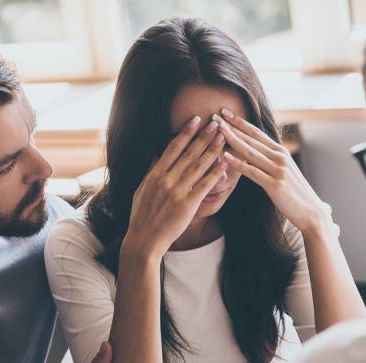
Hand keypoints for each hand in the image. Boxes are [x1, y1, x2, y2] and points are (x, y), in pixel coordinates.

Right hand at [122, 116, 228, 260]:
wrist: (144, 240)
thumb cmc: (141, 217)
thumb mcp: (140, 191)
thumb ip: (150, 173)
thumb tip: (155, 156)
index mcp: (155, 175)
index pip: (173, 148)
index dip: (186, 132)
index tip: (196, 120)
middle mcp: (166, 180)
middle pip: (189, 153)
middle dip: (204, 136)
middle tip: (216, 122)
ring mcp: (178, 192)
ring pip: (199, 166)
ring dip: (213, 149)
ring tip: (224, 137)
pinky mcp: (188, 204)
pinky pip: (205, 185)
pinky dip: (216, 172)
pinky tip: (225, 162)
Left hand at [215, 109, 338, 238]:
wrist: (311, 212)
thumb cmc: (294, 194)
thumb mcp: (284, 172)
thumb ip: (271, 161)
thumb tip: (256, 154)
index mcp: (281, 152)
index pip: (256, 133)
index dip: (239, 122)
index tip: (224, 112)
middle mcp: (280, 157)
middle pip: (251, 138)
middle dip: (232, 126)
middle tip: (215, 116)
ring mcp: (278, 170)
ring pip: (250, 151)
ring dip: (232, 139)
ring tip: (218, 130)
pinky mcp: (275, 184)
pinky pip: (252, 172)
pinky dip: (238, 163)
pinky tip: (225, 156)